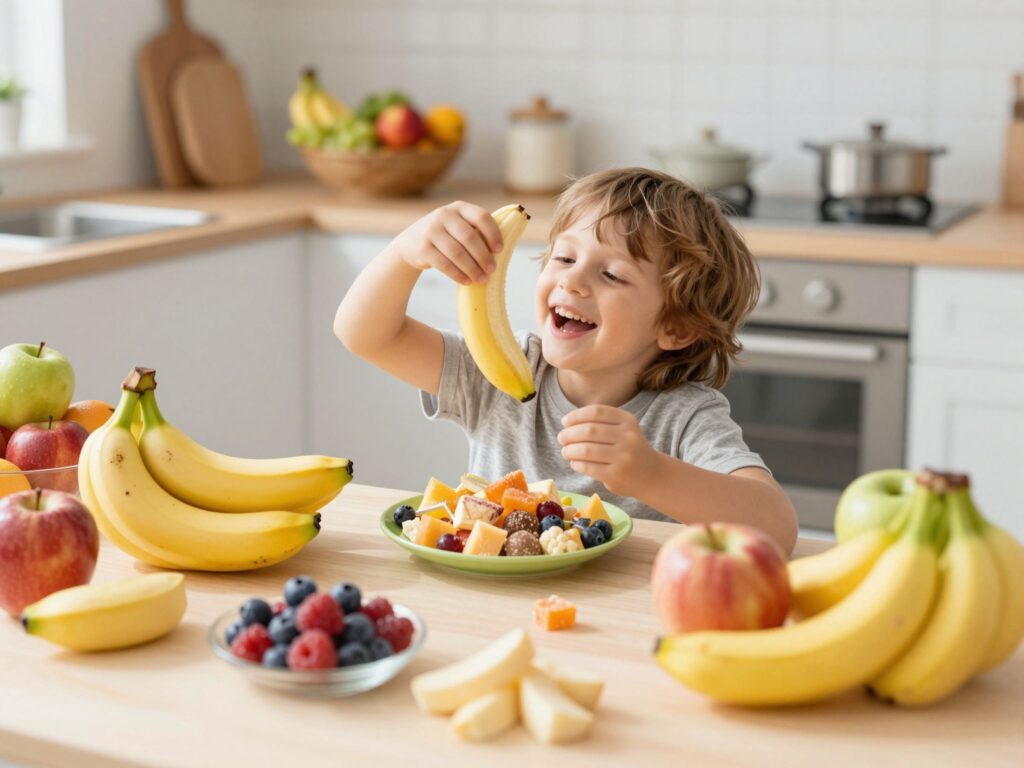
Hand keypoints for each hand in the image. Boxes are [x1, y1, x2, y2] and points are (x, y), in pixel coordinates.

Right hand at [387, 201, 502, 285]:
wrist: (411, 242)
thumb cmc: (446, 236)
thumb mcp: (458, 225)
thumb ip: (476, 231)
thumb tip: (503, 250)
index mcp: (459, 208)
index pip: (481, 216)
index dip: (493, 233)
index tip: (500, 249)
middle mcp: (444, 215)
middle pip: (469, 237)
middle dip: (483, 256)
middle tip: (492, 270)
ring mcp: (431, 231)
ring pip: (457, 252)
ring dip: (472, 268)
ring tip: (482, 279)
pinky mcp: (422, 248)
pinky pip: (444, 264)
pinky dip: (457, 274)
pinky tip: (467, 281)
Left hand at [558, 405, 659, 496]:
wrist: (652, 476)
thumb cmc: (630, 450)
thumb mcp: (624, 430)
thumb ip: (601, 423)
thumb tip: (567, 423)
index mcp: (628, 421)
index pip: (596, 412)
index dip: (576, 416)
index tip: (565, 422)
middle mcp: (628, 437)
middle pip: (589, 430)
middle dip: (569, 434)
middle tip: (561, 438)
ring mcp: (623, 457)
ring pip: (586, 450)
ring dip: (570, 450)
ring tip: (565, 451)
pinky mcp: (616, 475)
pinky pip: (588, 467)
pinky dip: (576, 464)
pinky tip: (574, 463)